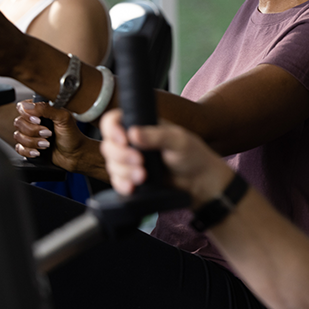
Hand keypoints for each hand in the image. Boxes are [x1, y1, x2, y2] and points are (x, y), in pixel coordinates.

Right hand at [14, 100, 88, 170]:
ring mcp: (31, 134)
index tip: (39, 120)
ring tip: (47, 144)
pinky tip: (39, 152)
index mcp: (42, 110)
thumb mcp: (64, 118)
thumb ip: (47, 109)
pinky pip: (18, 148)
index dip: (28, 114)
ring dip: (33, 142)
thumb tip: (28, 106)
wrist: (75, 155)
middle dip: (33, 131)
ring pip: (18, 136)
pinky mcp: (29, 146)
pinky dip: (28, 151)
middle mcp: (34, 121)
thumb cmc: (72, 136)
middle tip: (48, 134)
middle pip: (19, 122)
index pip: (23, 107)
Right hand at [99, 109, 232, 205]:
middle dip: (121, 156)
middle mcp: (132, 142)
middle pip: (109, 145)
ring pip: (112, 165)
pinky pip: (116, 181)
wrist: (200, 183)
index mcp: (142, 125)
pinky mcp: (132, 179)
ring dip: (124, 172)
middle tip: (140, 162)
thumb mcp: (178, 141)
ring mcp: (130, 161)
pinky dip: (122, 184)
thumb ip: (157, 136)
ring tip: (144, 177)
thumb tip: (133, 133)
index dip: (112, 129)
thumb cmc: (193, 155)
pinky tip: (132, 187)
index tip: (124, 140)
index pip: (114, 121)